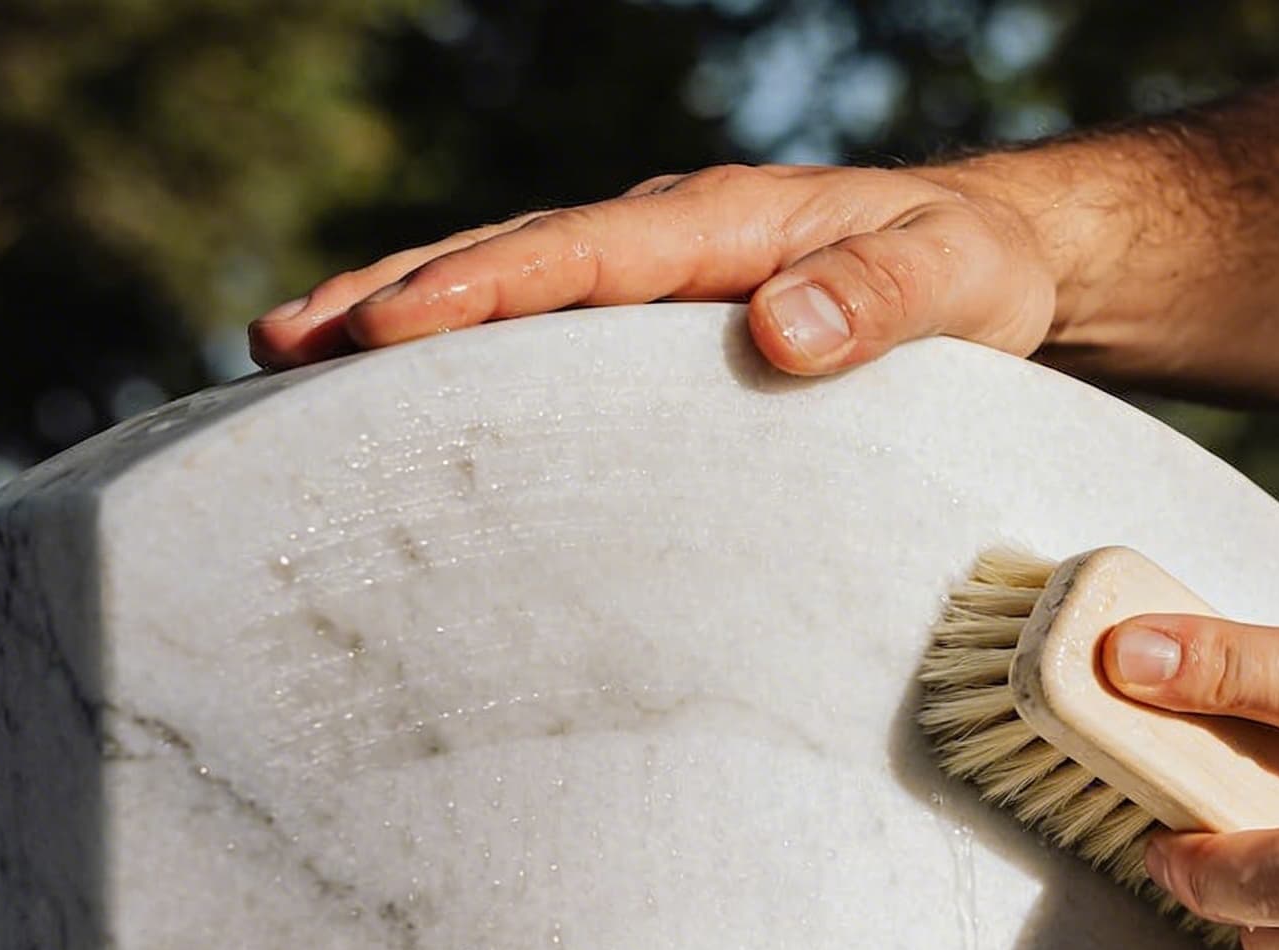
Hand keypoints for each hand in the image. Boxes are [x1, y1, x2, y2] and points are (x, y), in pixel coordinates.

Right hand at [247, 163, 1055, 375]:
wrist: (997, 257)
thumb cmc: (978, 270)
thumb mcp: (956, 279)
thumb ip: (878, 302)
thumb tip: (777, 332)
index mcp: (726, 222)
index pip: (585, 255)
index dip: (486, 290)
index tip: (391, 328)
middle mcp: (670, 238)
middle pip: (511, 259)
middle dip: (394, 296)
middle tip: (282, 344)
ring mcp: (655, 277)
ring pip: (509, 287)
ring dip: (401, 316)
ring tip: (286, 358)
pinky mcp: (658, 321)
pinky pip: (545, 329)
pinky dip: (464, 350)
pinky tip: (399, 398)